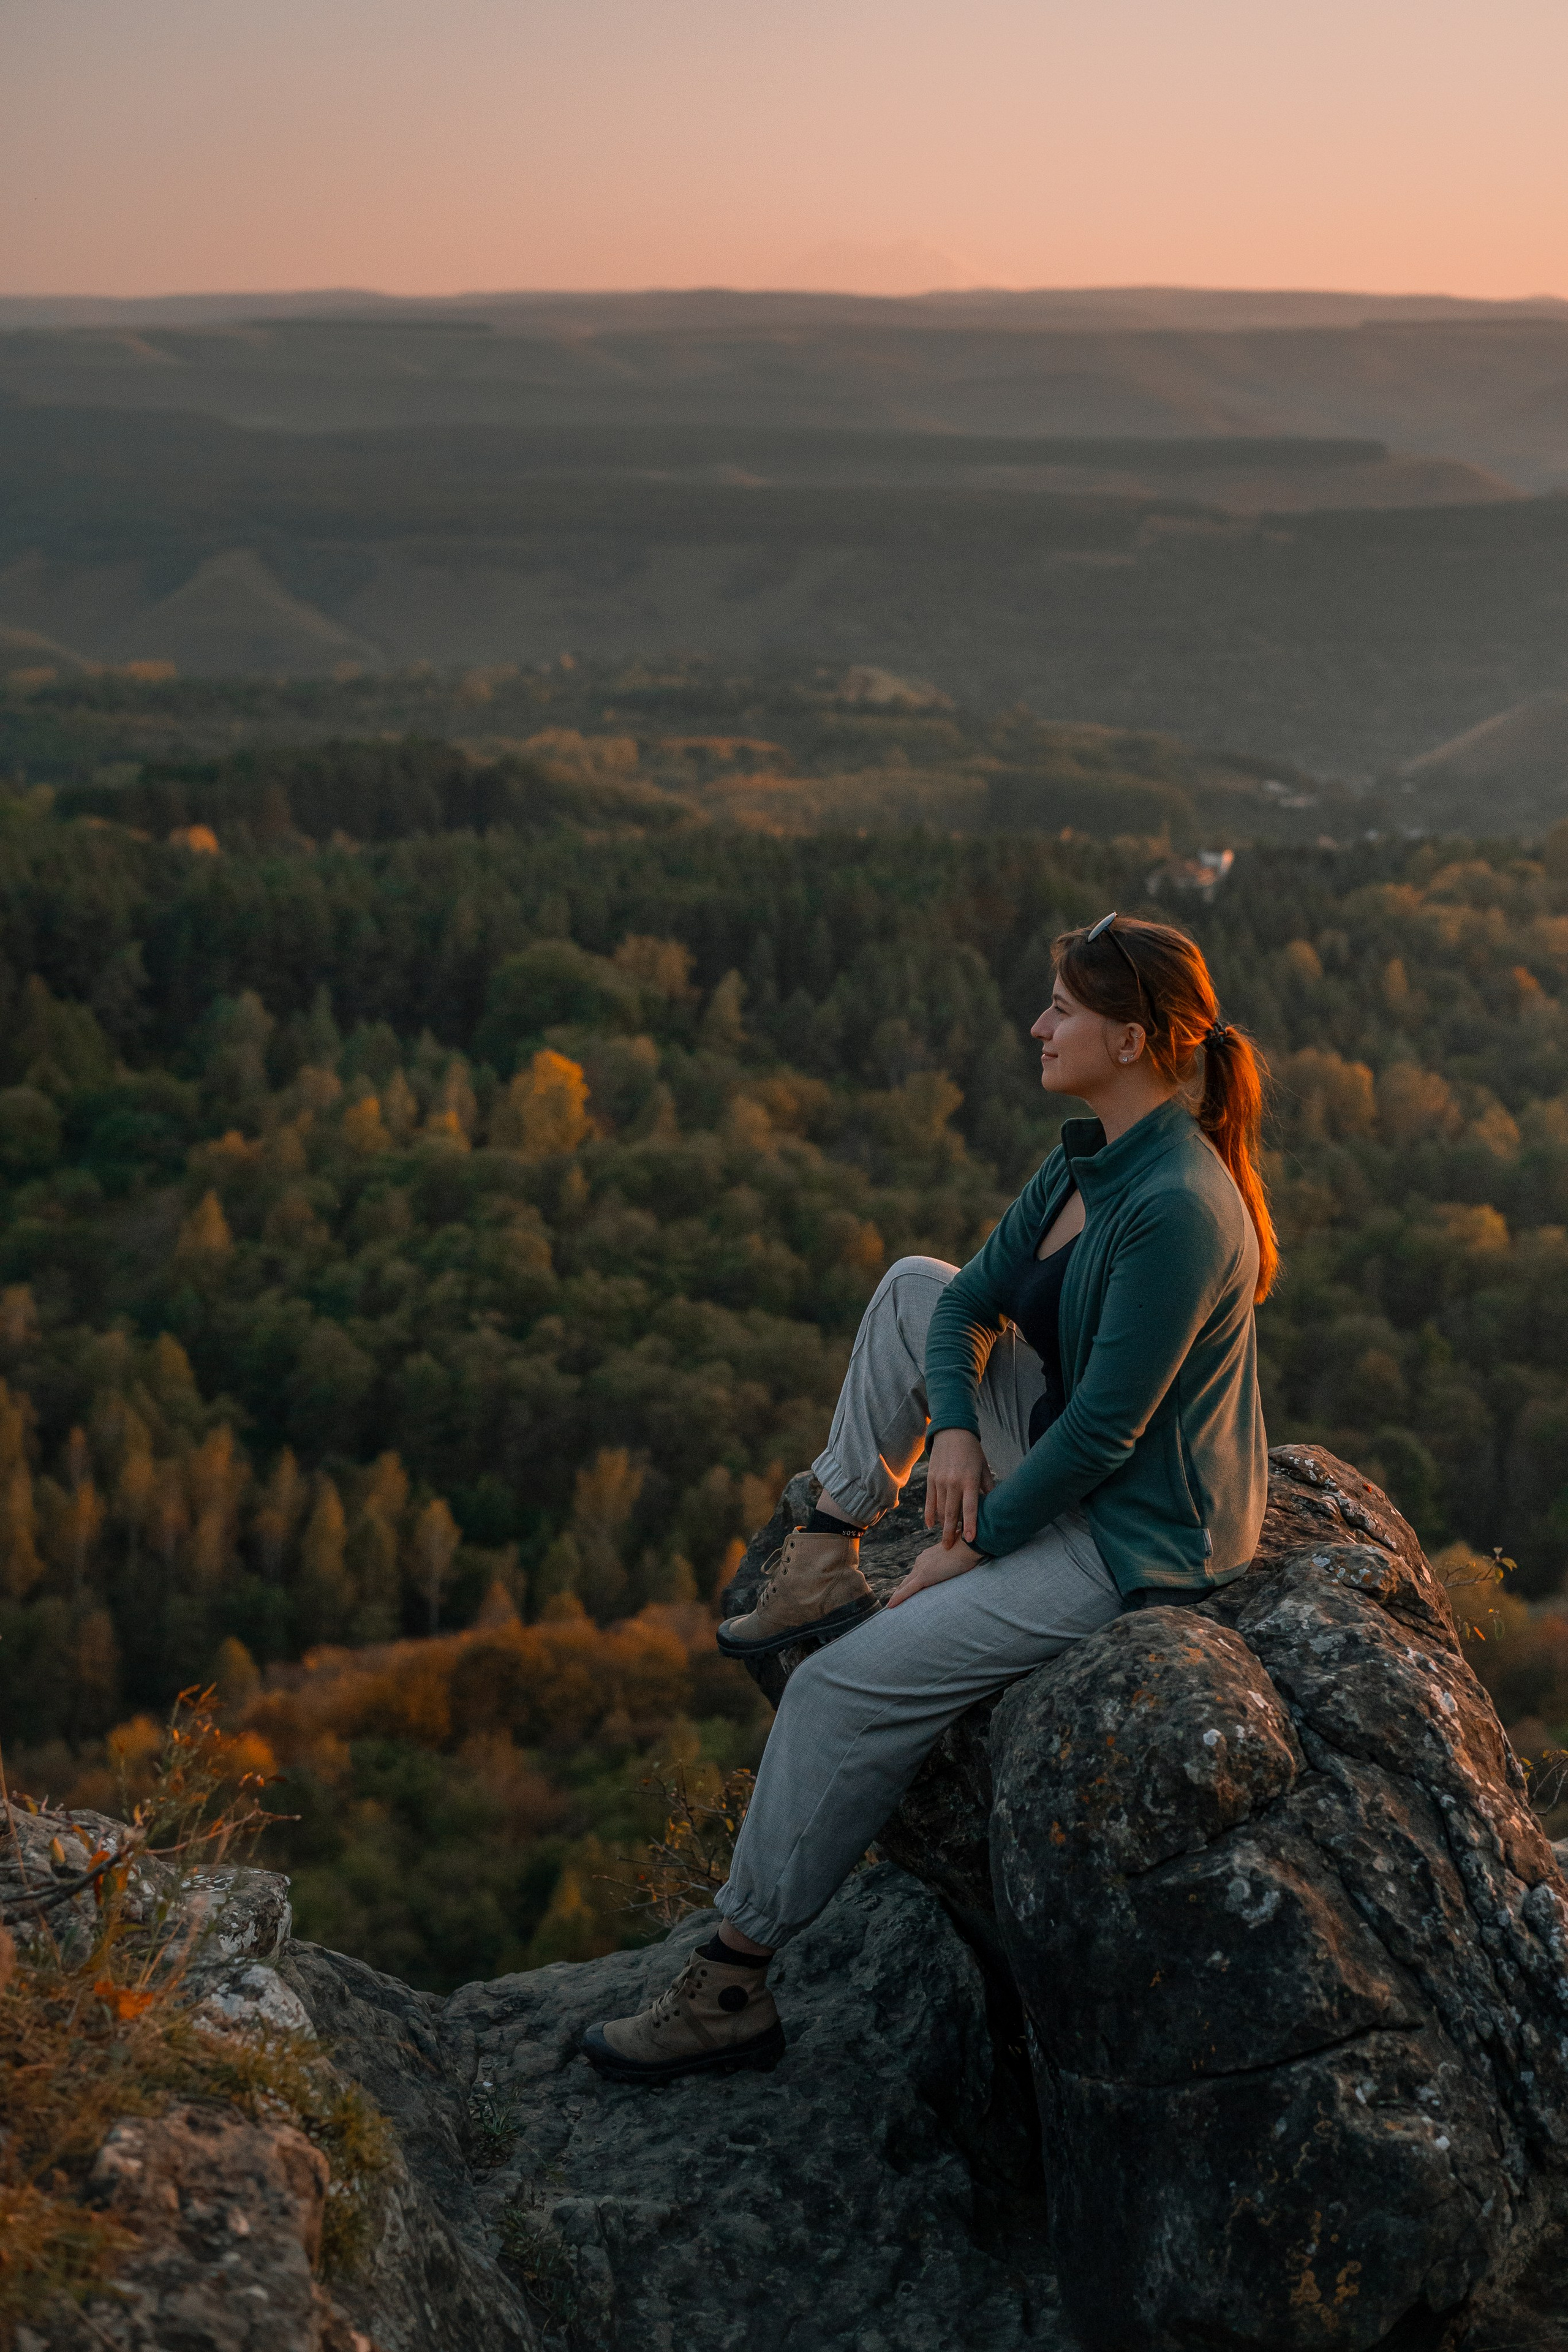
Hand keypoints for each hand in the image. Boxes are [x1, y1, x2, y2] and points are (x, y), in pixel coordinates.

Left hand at [887, 1537, 982, 1607]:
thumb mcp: (957, 1556)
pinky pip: (908, 1590)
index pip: (915, 1573)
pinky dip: (898, 1598)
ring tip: (890, 1607)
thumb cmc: (968, 1549)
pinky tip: (890, 1606)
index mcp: (928, 1556)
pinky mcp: (925, 1576)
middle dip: (900, 1590)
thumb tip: (956, 1568)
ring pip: (905, 1585)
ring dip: (898, 1596)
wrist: (970, 1544)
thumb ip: (951, 1563)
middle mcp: (921, 1561)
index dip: (909, 1583)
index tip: (903, 1590)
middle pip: (907, 1580)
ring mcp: (922, 1568)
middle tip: (891, 1603)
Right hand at [926, 1427, 990, 1547]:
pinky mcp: (930, 1479)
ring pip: (939, 1509)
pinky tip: (931, 1525)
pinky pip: (929, 1500)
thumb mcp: (983, 1468)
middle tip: (949, 1549)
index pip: (970, 1508)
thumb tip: (995, 1507)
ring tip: (945, 1539)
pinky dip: (929, 1514)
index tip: (970, 1539)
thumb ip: (988, 1488)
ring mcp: (940, 1481)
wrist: (952, 1432)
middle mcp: (953, 1482)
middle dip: (950, 1533)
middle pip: (951, 1513)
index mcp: (969, 1480)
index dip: (970, 1525)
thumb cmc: (973, 1451)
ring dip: (942, 1526)